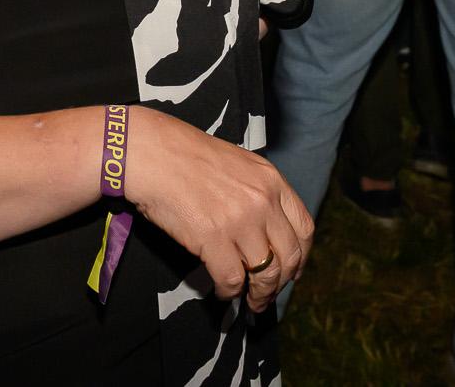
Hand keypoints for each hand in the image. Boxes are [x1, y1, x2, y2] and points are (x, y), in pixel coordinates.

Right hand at [124, 107, 311, 311]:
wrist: (150, 151)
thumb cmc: (184, 155)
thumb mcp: (235, 163)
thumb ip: (255, 192)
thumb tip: (262, 231)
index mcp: (271, 180)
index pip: (304, 228)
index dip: (301, 256)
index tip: (293, 271)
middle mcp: (262, 201)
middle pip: (288, 256)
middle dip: (281, 283)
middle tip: (268, 295)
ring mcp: (239, 221)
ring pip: (265, 274)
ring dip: (260, 295)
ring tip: (251, 303)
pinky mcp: (212, 239)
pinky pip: (232, 279)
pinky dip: (230, 292)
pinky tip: (223, 292)